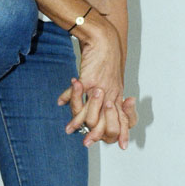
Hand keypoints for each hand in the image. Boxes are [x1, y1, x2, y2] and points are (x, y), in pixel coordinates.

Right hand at [57, 19, 135, 147]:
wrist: (105, 39)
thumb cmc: (107, 56)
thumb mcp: (108, 77)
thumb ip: (102, 90)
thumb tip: (95, 98)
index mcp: (118, 95)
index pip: (124, 120)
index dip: (123, 134)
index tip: (122, 146)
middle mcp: (112, 95)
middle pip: (108, 124)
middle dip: (97, 135)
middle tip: (87, 143)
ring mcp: (101, 89)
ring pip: (91, 115)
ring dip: (78, 123)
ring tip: (68, 130)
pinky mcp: (89, 81)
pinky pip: (77, 97)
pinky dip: (67, 100)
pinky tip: (59, 102)